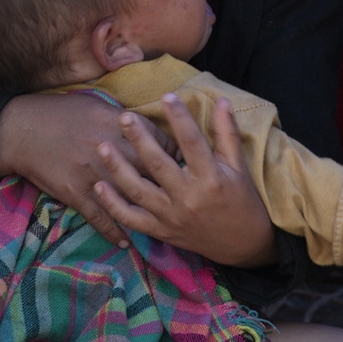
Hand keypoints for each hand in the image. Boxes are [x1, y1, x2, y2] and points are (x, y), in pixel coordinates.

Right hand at [0, 92, 176, 246]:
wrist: (23, 130)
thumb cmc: (60, 112)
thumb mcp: (95, 104)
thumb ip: (121, 117)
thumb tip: (145, 127)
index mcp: (116, 123)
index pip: (158, 139)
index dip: (174, 151)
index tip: (184, 159)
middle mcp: (109, 150)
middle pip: (151, 170)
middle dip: (171, 181)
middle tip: (186, 191)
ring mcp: (93, 175)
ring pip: (130, 198)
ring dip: (149, 211)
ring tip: (166, 220)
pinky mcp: (76, 194)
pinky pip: (101, 218)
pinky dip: (115, 232)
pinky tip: (128, 242)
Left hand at [94, 93, 275, 266]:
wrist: (243, 245)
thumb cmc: (241, 199)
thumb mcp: (238, 165)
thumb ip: (226, 132)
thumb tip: (221, 100)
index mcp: (210, 178)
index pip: (192, 143)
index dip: (179, 118)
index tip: (167, 96)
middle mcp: (189, 197)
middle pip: (158, 165)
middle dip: (139, 140)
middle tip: (125, 118)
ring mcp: (172, 217)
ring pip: (138, 192)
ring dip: (118, 169)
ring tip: (103, 146)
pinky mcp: (162, 231)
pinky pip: (132, 219)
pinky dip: (113, 205)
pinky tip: (99, 186)